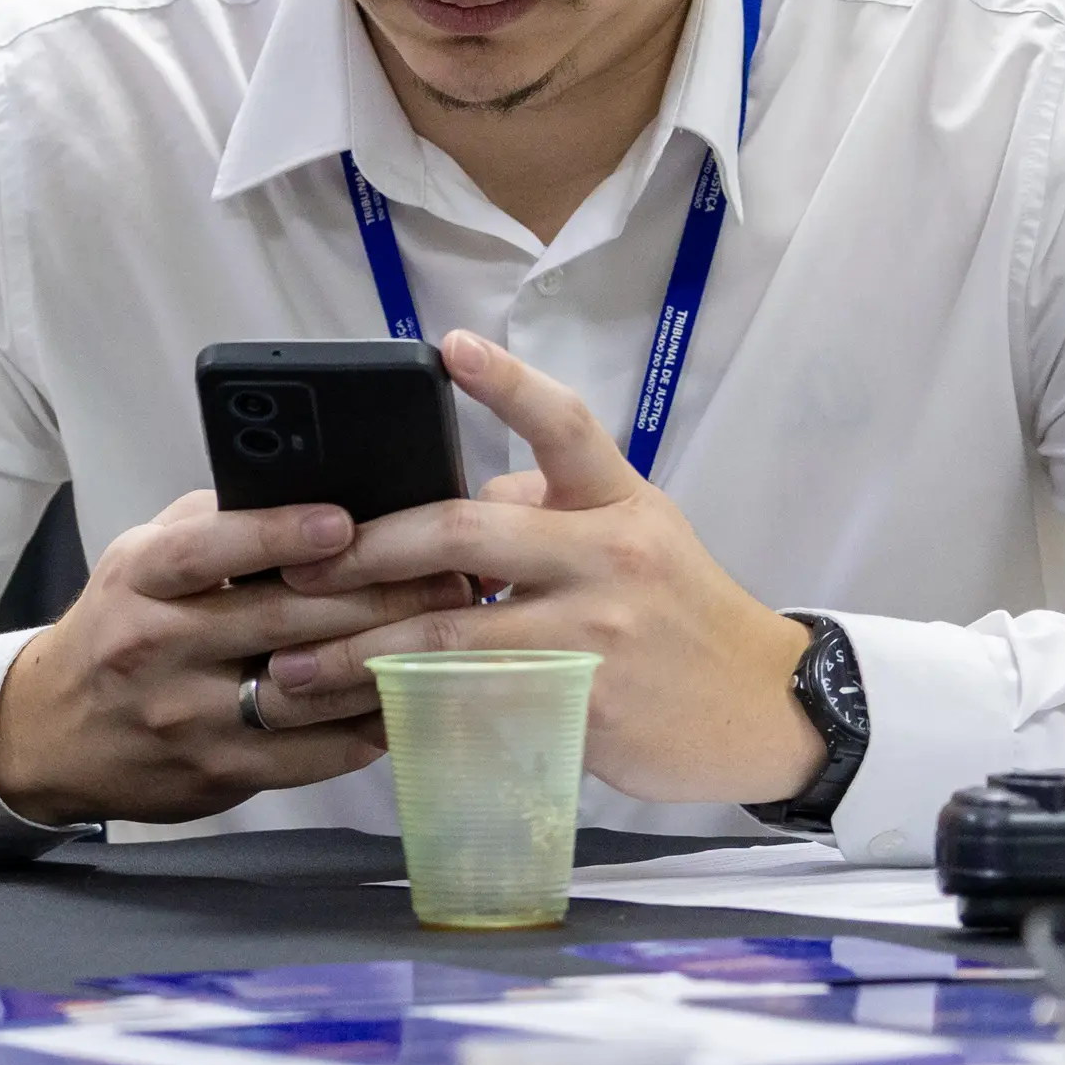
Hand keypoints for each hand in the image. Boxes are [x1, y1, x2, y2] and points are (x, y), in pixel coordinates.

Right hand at [0, 492, 478, 826]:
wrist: (51, 733)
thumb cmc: (116, 630)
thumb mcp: (138, 561)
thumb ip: (211, 527)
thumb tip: (307, 490)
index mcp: (138, 581)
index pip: (206, 550)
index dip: (277, 534)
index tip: (343, 521)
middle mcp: (156, 648)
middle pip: (278, 620)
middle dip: (373, 594)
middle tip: (447, 573)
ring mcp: (186, 717)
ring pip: (304, 691)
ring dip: (383, 661)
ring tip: (445, 633)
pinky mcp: (217, 772)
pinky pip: (309, 752)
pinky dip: (364, 727)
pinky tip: (407, 698)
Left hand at [267, 330, 822, 805]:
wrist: (769, 709)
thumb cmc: (683, 615)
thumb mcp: (636, 537)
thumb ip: (548, 509)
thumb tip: (458, 496)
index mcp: (618, 502)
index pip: (565, 424)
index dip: (506, 383)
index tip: (448, 345)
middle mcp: (609, 556)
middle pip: (465, 531)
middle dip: (368, 550)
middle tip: (299, 568)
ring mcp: (597, 633)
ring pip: (451, 631)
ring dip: (362, 650)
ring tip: (295, 667)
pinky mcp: (584, 705)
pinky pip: (476, 700)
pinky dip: (411, 708)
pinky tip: (360, 718)